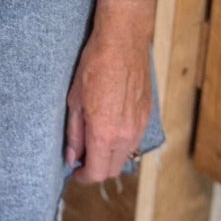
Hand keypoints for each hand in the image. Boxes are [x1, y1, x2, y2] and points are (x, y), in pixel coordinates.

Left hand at [63, 23, 152, 183]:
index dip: (84, 177)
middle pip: (113, 169)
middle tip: (83, 156)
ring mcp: (139, 126)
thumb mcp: (75, 101)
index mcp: (104, 134)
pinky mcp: (147, 116)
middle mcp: (125, 136)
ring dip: (110, 156)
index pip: (97, 173)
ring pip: (125, 156)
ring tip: (95, 140)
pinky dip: (122, 142)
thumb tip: (73, 157)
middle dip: (97, 169)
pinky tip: (110, 126)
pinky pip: (134, 140)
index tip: (76, 171)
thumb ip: (75, 134)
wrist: (123, 43)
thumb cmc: (94, 67)